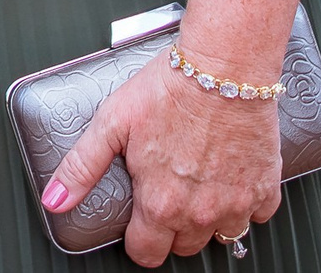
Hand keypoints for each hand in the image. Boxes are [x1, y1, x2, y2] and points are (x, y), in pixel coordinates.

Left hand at [39, 52, 280, 267]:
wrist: (224, 66)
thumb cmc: (170, 87)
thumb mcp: (111, 123)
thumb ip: (81, 167)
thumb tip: (55, 200)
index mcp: (160, 203)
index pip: (146, 254)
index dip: (138, 240)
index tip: (139, 222)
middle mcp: (199, 212)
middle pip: (183, 247)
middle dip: (171, 228)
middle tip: (167, 191)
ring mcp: (236, 203)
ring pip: (221, 236)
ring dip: (209, 219)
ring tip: (198, 184)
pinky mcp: (265, 188)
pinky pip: (257, 214)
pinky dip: (245, 201)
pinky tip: (230, 175)